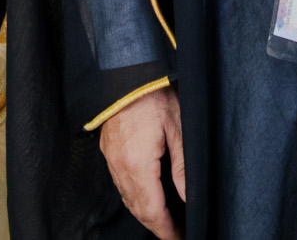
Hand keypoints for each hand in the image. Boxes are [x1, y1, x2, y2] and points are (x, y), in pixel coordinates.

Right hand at [98, 86, 184, 239]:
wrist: (128, 72)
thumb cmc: (156, 96)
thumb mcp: (179, 129)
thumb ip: (182, 167)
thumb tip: (187, 197)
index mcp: (137, 164)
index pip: (152, 209)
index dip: (165, 228)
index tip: (179, 237)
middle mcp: (120, 167)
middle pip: (137, 208)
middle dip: (156, 225)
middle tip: (174, 234)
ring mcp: (111, 159)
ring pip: (127, 198)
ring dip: (145, 213)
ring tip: (163, 222)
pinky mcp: (109, 150)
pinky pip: (121, 184)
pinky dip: (135, 197)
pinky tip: (146, 197)